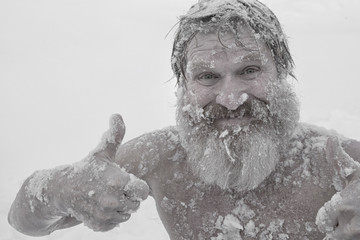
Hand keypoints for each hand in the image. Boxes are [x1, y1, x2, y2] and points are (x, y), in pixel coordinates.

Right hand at [52, 114, 148, 231]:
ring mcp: (106, 214)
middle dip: (129, 196)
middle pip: (136, 204)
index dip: (137, 187)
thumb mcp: (102, 151)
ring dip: (121, 207)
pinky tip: (102, 205)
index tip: (128, 181)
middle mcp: (113, 200)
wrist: (62, 190)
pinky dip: (112, 217)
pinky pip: (116, 223)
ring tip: (108, 196)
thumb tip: (116, 115)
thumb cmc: (87, 169)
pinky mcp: (99, 225)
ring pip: (127, 214)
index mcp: (118, 181)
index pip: (143, 191)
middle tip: (116, 188)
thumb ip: (114, 135)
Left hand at [316, 137, 359, 238]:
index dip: (328, 217)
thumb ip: (338, 159)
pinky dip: (355, 236)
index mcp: (342, 205)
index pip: (321, 222)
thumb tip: (329, 138)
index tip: (337, 210)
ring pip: (345, 239)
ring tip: (358, 220)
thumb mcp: (356, 171)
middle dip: (337, 228)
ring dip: (349, 234)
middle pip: (332, 235)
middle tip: (349, 216)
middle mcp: (351, 224)